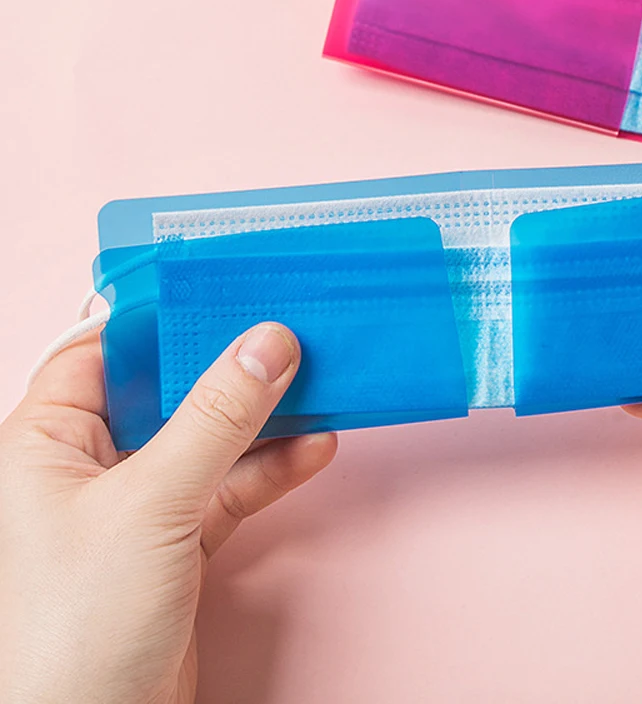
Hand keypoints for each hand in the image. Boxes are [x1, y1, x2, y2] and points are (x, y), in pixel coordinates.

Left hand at [0, 323, 337, 703]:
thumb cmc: (77, 627)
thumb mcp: (152, 504)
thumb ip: (216, 419)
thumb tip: (269, 343)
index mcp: (46, 441)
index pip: (104, 349)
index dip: (165, 316)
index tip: (229, 287)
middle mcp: (87, 464)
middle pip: (166, 389)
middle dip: (228, 365)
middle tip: (291, 329)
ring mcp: (136, 504)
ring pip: (207, 437)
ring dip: (264, 417)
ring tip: (322, 383)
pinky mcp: (176, 542)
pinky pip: (229, 487)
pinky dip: (272, 469)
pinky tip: (315, 447)